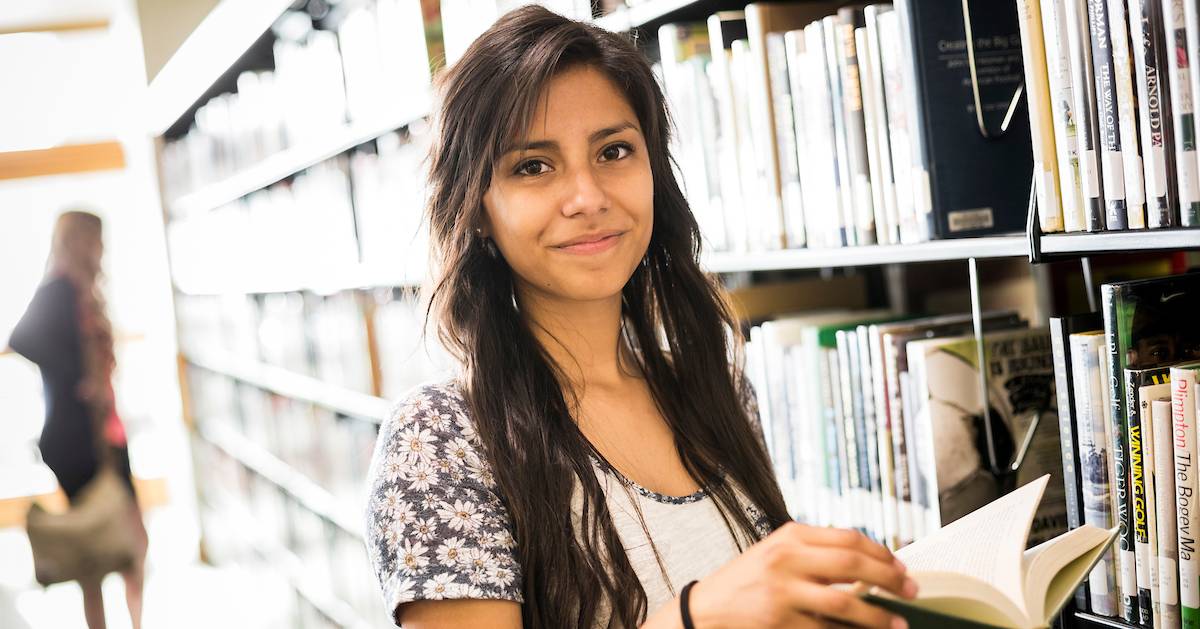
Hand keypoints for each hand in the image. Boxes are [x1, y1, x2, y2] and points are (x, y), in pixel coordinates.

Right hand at [687, 522, 917, 628]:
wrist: (708, 608)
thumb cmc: (748, 579)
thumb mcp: (778, 552)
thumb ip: (815, 551)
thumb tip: (868, 562)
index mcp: (791, 535)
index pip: (850, 538)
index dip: (882, 553)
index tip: (901, 567)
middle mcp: (788, 558)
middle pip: (854, 564)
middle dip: (890, 579)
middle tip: (911, 591)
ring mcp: (784, 591)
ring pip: (846, 602)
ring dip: (879, 615)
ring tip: (898, 623)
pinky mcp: (781, 620)